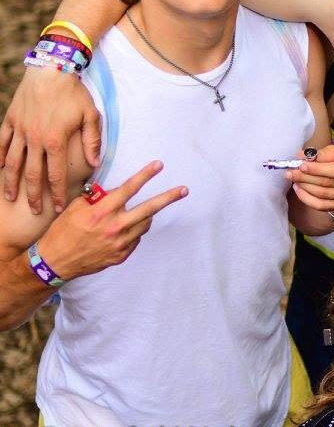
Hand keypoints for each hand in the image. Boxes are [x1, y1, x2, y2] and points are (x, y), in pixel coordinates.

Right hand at [1, 68, 101, 213]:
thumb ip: (92, 142)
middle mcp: (34, 139)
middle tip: (33, 211)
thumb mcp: (91, 117)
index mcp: (55, 141)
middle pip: (30, 174)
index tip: (57, 207)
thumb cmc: (75, 93)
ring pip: (11, 162)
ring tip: (10, 197)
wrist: (51, 68)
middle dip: (32, 195)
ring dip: (10, 182)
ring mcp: (20, 130)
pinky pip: (1, 142)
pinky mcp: (10, 120)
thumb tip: (96, 164)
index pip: (55, 175)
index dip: (56, 193)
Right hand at [35, 161, 187, 279]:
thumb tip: (111, 190)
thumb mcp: (75, 208)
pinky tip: (122, 230)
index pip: (129, 189)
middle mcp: (115, 227)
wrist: (55, 262)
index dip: (145, 175)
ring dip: (146, 215)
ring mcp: (120, 243)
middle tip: (184, 190)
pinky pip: (135, 238)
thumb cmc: (63, 232)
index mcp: (102, 212)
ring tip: (143, 211)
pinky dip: (133, 231)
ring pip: (145, 223)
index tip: (159, 165)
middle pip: (149, 209)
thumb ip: (96, 198)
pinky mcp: (121, 255)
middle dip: (169, 197)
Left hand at [286, 145, 333, 211]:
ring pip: (322, 194)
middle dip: (305, 177)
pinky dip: (307, 198)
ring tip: (294, 179)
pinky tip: (299, 190)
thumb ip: (322, 154)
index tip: (301, 165)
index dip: (316, 169)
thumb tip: (301, 156)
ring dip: (304, 186)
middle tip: (290, 172)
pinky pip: (321, 205)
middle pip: (327, 183)